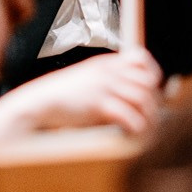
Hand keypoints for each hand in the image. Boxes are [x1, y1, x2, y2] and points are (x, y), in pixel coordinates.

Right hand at [0, 50, 162, 144]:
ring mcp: (103, 86)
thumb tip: (129, 98)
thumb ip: (108, 83)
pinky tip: (132, 133)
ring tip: (145, 129)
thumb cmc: (62, 97)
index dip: (153, 73)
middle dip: (153, 101)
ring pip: (141, 99)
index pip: (141, 58)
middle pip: (146, 82)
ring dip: (147, 117)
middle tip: (150, 115)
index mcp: (105, 63)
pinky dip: (135, 126)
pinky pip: (128, 115)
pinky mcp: (97, 103)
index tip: (153, 89)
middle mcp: (107, 72)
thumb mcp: (87, 80)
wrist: (38, 102)